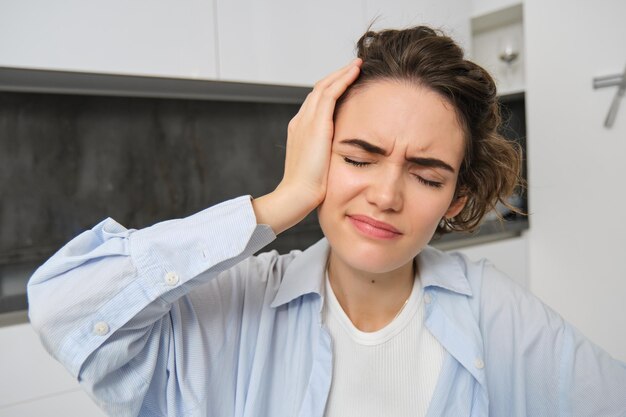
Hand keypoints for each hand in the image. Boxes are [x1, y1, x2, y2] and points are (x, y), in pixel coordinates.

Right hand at [253, 59, 361, 233]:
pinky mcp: (317, 124)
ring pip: (325, 86)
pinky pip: (331, 93)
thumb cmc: (308, 189)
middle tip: (354, 67)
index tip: (346, 84)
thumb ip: (326, 156)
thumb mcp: (318, 167)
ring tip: (357, 65)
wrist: (297, 195)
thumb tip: (340, 157)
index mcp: (299, 130)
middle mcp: (300, 121)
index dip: (331, 90)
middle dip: (336, 77)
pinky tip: (355, 72)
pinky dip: (343, 79)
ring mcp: (306, 121)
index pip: (315, 103)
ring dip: (342, 73)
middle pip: (318, 90)